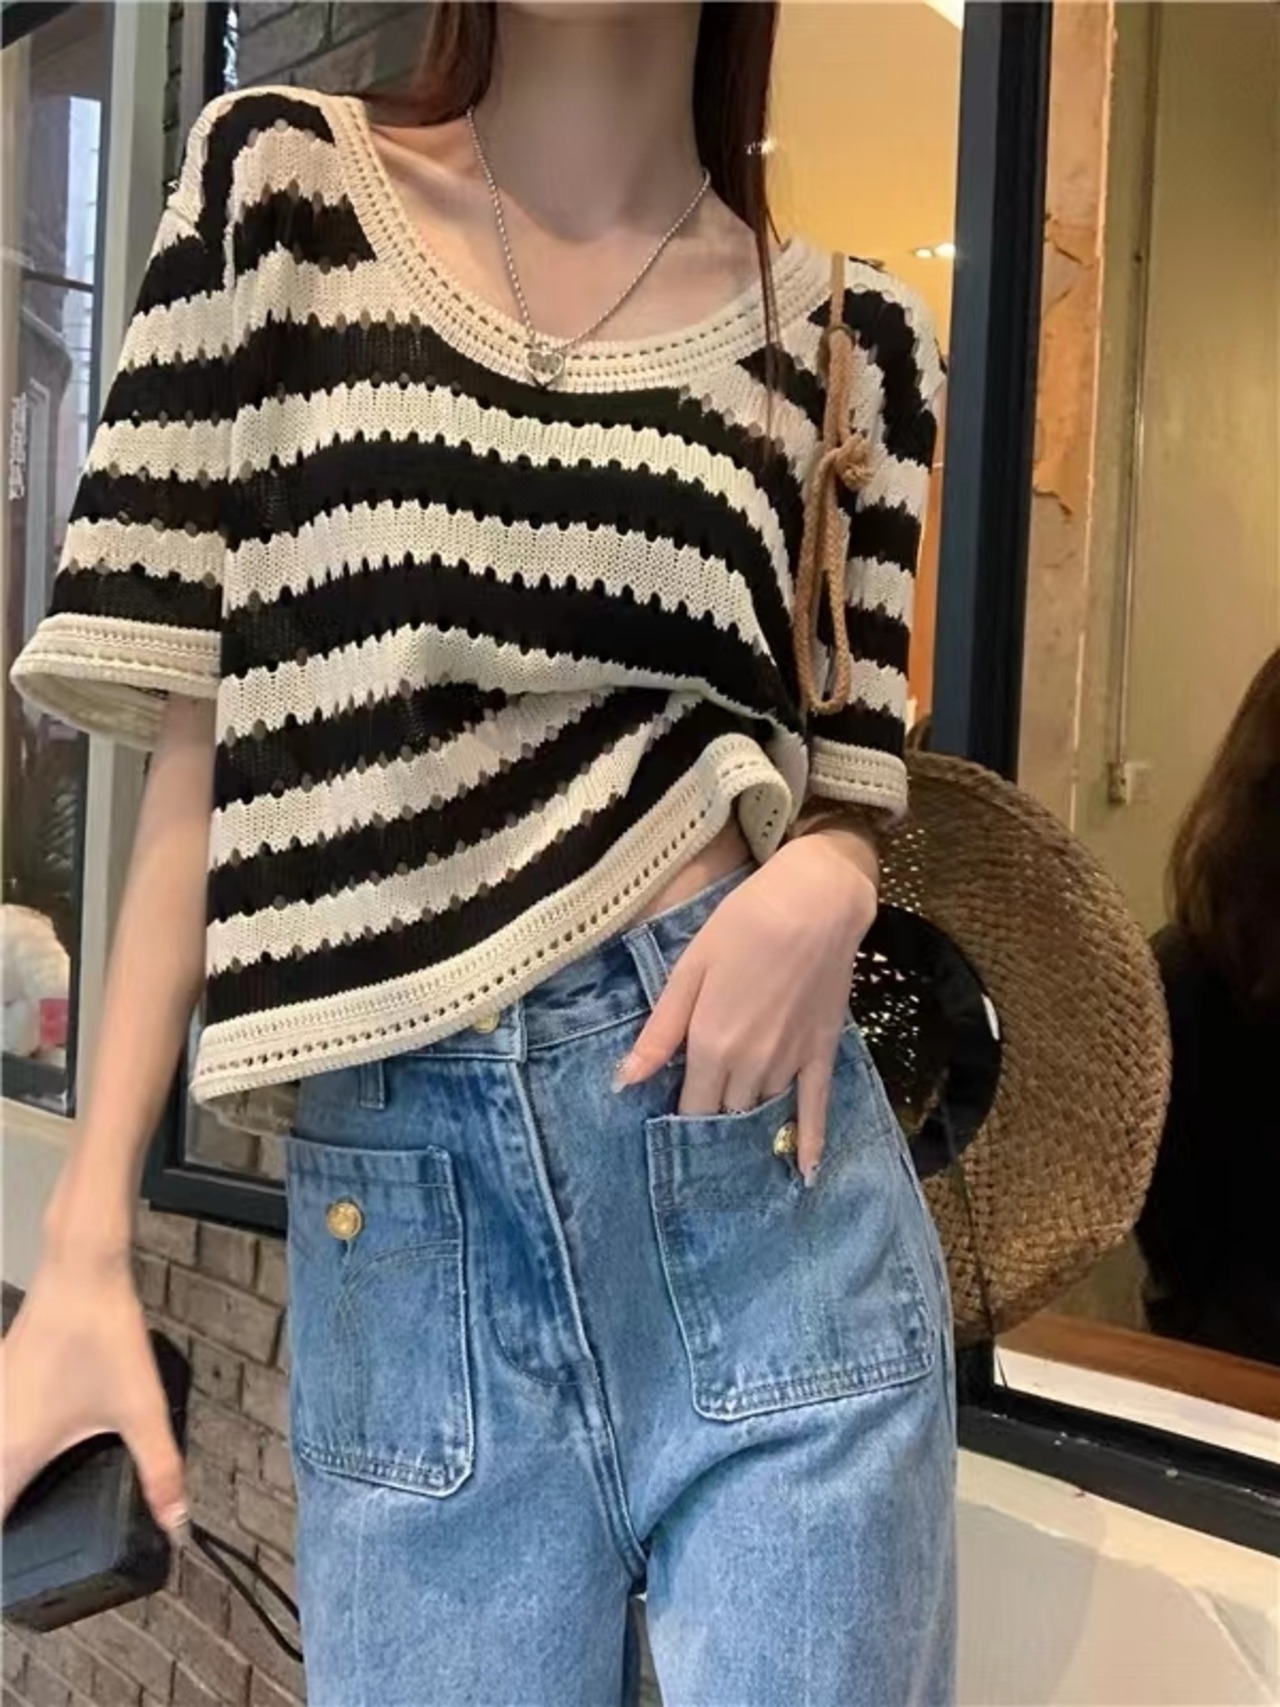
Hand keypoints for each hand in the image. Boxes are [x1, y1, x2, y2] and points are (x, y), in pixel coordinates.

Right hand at [1, 1242, 186, 1534]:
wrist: (81, 1272)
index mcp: (11, 1454)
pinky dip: (7, 1447)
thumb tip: (177, 1522)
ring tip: (33, 1497)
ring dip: (7, 1481)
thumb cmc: (101, 1337)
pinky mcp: (0, 1380)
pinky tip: (33, 1447)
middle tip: (35, 1535)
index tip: (23, 1570)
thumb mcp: (141, 1411)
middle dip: (10, 1519)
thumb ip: (160, 1472)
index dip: (7, 1559)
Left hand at [615, 831, 877, 1181]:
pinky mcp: (822, 1052)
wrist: (815, 903)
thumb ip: (660, 1033)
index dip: (681, 1116)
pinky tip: (806, 1175)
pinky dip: (811, 1143)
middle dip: (713, 1118)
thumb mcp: (688, 971)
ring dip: (748, 1118)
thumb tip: (623, 1082)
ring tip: (738, 1137)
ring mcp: (790, 1062)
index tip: (671, 1125)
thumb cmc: (742, 926)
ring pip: (762, 1109)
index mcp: (711, 1045)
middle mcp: (751, 1064)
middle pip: (726, 1113)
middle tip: (704, 1120)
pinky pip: (816, 1108)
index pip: (692, 1105)